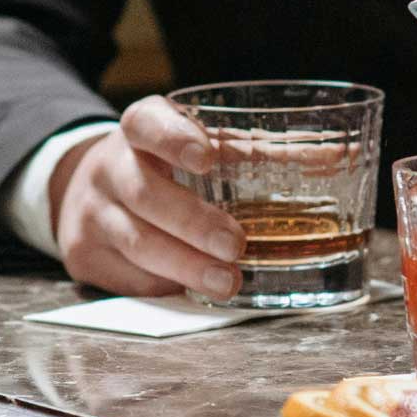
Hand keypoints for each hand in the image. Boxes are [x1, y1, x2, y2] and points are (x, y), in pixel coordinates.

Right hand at [49, 96, 245, 299]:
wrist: (88, 188)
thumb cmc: (165, 167)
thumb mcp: (197, 146)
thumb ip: (257, 152)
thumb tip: (333, 158)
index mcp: (138, 128)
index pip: (147, 124)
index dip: (175, 139)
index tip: (208, 158)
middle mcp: (108, 166)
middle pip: (145, 193)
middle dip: (193, 222)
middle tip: (236, 244)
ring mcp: (91, 211)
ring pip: (136, 241)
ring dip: (186, 266)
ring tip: (227, 281)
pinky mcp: (83, 253)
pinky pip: (128, 275)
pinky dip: (166, 285)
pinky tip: (194, 292)